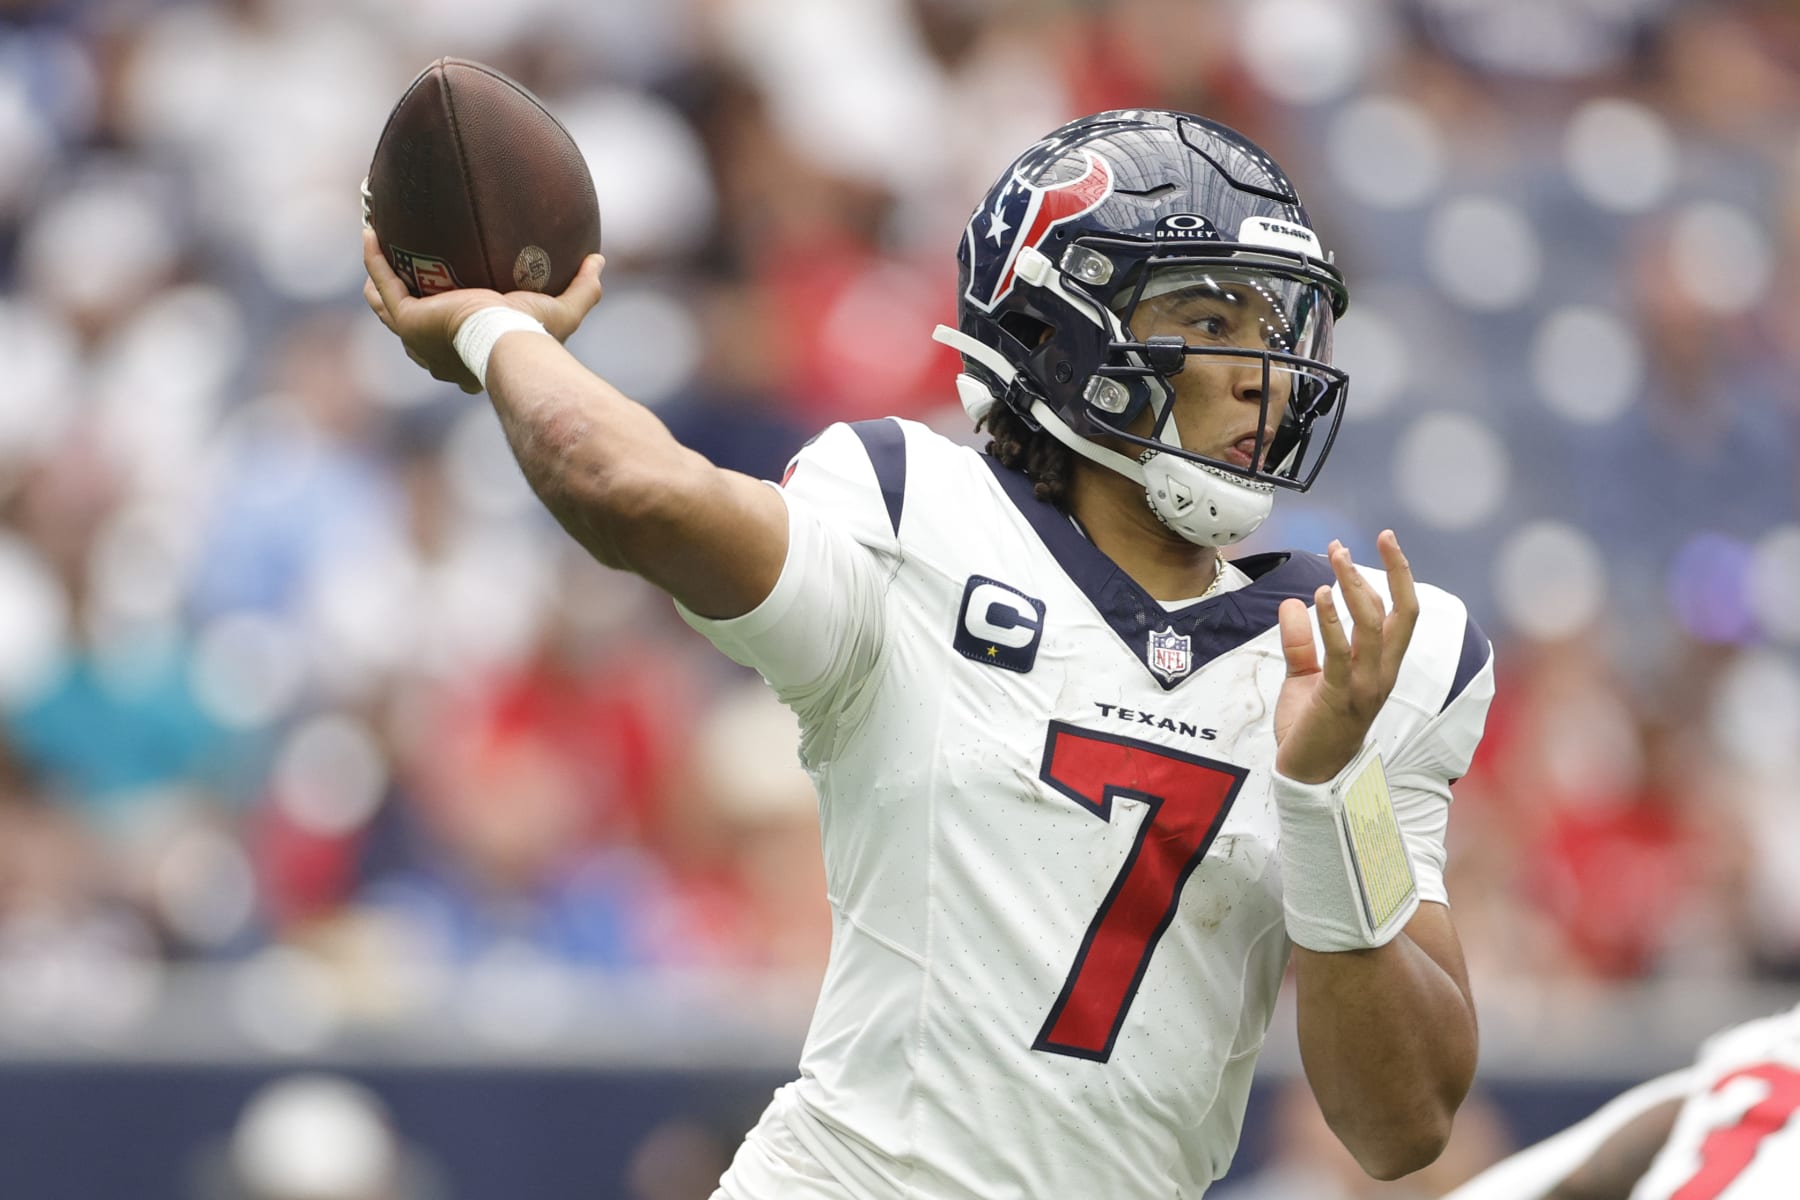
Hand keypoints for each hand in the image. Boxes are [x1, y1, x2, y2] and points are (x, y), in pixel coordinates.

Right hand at [361, 228, 604, 393]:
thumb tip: (599, 260)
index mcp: (467, 358)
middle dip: (402, 302)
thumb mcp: (565, 311)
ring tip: (377, 250)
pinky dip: (375, 259)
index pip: (450, 345)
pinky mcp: (408, 320)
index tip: (449, 297)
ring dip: (379, 280)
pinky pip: (383, 284)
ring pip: (386, 306)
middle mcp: (437, 354)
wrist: (510, 343)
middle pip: (410, 327)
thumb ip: (584, 289)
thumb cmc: (536, 337)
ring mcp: (418, 338)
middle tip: (402, 273)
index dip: (445, 323)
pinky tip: (371, 232)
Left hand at [1273, 531, 1418, 783]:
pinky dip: (1331, 622)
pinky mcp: (1338, 698)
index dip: (1396, 574)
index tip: (1384, 539)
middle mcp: (1382, 673)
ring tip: (1337, 556)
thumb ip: (1301, 641)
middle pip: (1400, 613)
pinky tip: (1319, 597)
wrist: (1305, 774)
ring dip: (1355, 587)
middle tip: (1370, 538)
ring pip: (1372, 627)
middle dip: (1392, 571)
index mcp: (1381, 665)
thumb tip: (1292, 603)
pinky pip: (1339, 654)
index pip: (1400, 612)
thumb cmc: (1310, 726)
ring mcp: (1363, 686)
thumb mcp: (1304, 676)